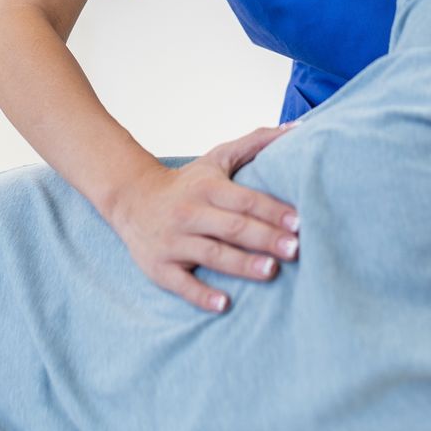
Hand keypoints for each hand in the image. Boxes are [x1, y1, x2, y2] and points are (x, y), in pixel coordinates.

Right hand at [107, 125, 300, 312]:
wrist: (131, 198)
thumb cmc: (186, 183)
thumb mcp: (217, 158)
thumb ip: (257, 142)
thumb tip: (298, 127)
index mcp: (207, 188)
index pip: (245, 200)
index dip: (272, 210)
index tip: (300, 222)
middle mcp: (190, 214)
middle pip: (232, 227)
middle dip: (265, 238)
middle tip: (295, 250)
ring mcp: (173, 242)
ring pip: (211, 255)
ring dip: (241, 265)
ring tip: (271, 272)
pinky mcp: (159, 267)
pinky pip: (181, 284)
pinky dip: (201, 295)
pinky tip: (224, 304)